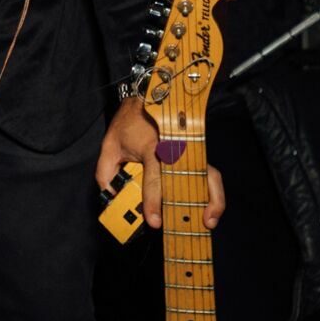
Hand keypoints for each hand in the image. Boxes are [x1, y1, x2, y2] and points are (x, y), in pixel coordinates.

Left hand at [96, 97, 225, 231]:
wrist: (148, 97)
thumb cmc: (130, 123)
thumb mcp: (110, 145)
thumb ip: (106, 172)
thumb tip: (111, 197)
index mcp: (152, 147)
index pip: (155, 178)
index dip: (154, 201)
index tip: (154, 221)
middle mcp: (175, 149)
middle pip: (193, 176)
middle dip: (198, 202)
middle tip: (199, 223)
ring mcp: (189, 150)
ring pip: (209, 174)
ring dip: (213, 198)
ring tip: (209, 220)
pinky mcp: (195, 152)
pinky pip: (208, 172)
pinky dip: (213, 190)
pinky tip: (210, 208)